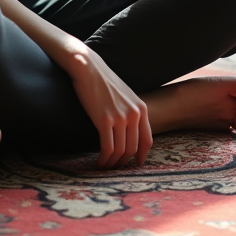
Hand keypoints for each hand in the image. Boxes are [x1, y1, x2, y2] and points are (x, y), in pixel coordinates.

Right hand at [65, 47, 152, 168]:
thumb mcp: (125, 96)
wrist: (89, 68)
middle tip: (114, 167)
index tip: (135, 164)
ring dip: (112, 163)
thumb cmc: (103, 81)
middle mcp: (134, 114)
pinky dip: (104, 159)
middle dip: (123, 162)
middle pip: (133, 149)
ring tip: (104, 166)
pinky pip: (108, 148)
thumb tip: (128, 132)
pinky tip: (98, 162)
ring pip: (121, 151)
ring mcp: (120, 117)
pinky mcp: (104, 121)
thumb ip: (130, 112)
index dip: (142, 156)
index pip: (147, 140)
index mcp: (141, 108)